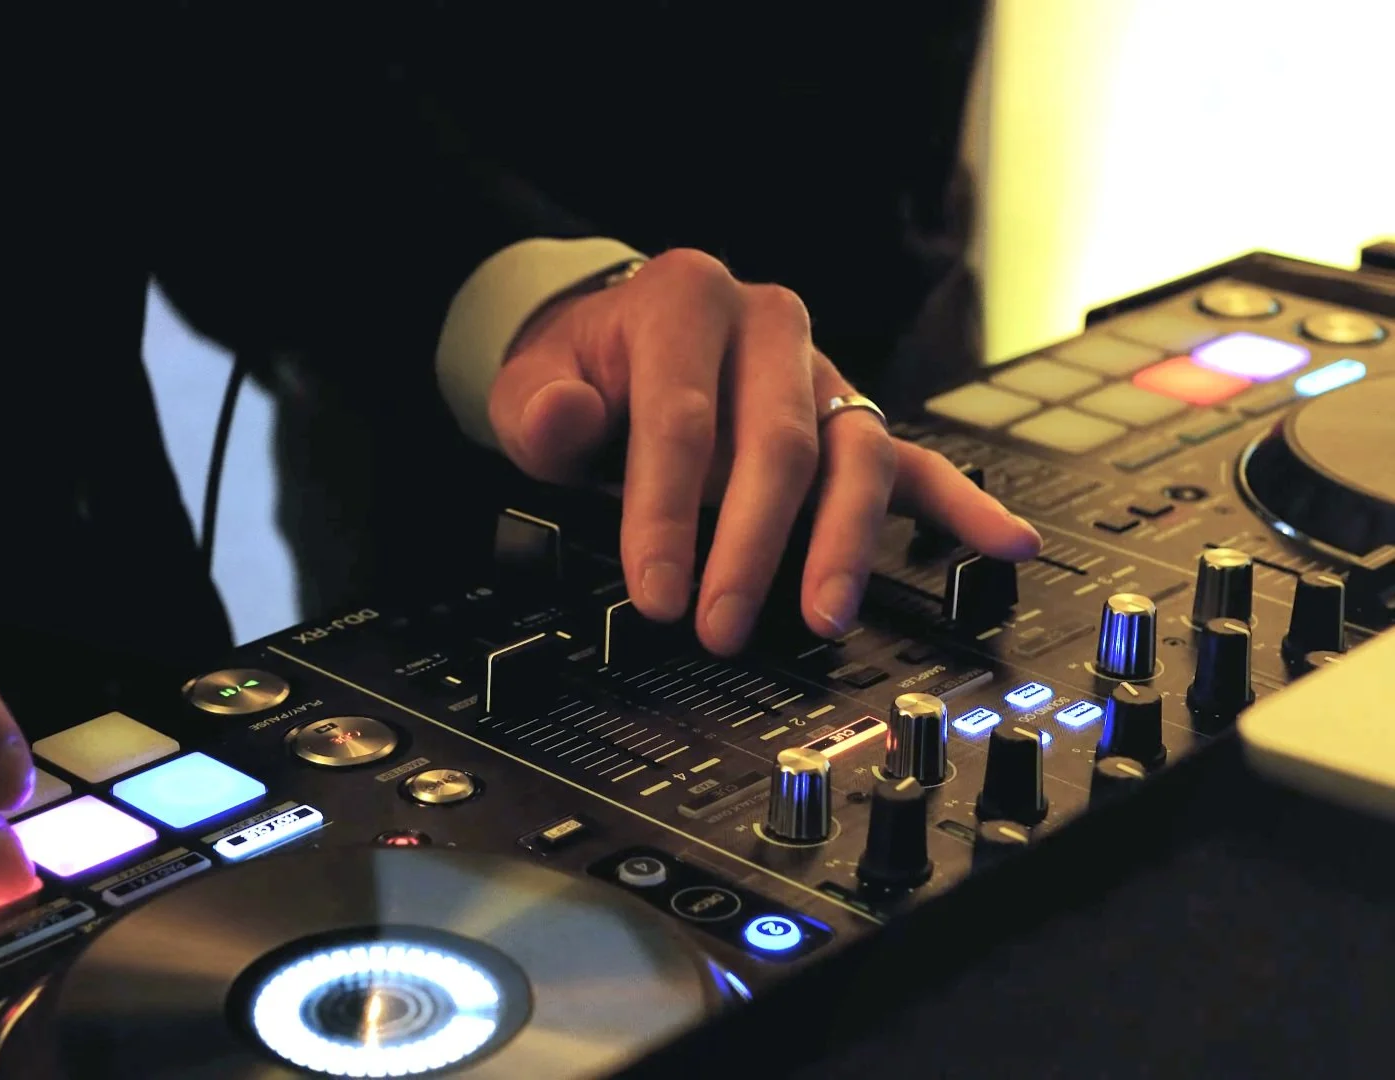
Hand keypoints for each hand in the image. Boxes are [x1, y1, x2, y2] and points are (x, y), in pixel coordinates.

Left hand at [490, 249, 1040, 654]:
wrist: (619, 344)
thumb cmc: (583, 371)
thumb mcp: (533, 380)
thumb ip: (539, 405)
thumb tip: (560, 419)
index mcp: (685, 300)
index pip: (683, 416)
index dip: (666, 512)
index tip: (655, 591)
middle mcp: (767, 324)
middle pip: (777, 442)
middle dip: (750, 546)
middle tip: (721, 624)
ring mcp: (822, 372)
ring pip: (853, 455)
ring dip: (843, 542)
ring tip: (824, 614)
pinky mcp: (854, 418)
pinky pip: (915, 463)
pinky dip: (961, 505)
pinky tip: (1003, 543)